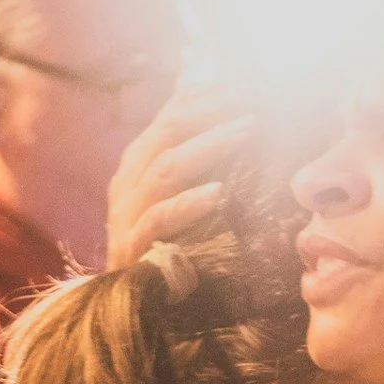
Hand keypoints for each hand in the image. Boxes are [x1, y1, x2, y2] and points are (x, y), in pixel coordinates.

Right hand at [106, 72, 256, 269]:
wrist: (128, 305)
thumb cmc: (164, 246)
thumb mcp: (179, 196)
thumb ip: (198, 158)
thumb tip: (234, 115)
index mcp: (139, 161)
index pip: (172, 112)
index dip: (210, 91)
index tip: (250, 78)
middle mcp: (128, 180)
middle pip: (169, 130)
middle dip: (215, 109)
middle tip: (256, 97)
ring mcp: (126, 213)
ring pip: (166, 168)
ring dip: (211, 145)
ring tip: (248, 129)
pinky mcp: (132, 248)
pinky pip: (159, 220)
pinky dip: (188, 204)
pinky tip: (218, 193)